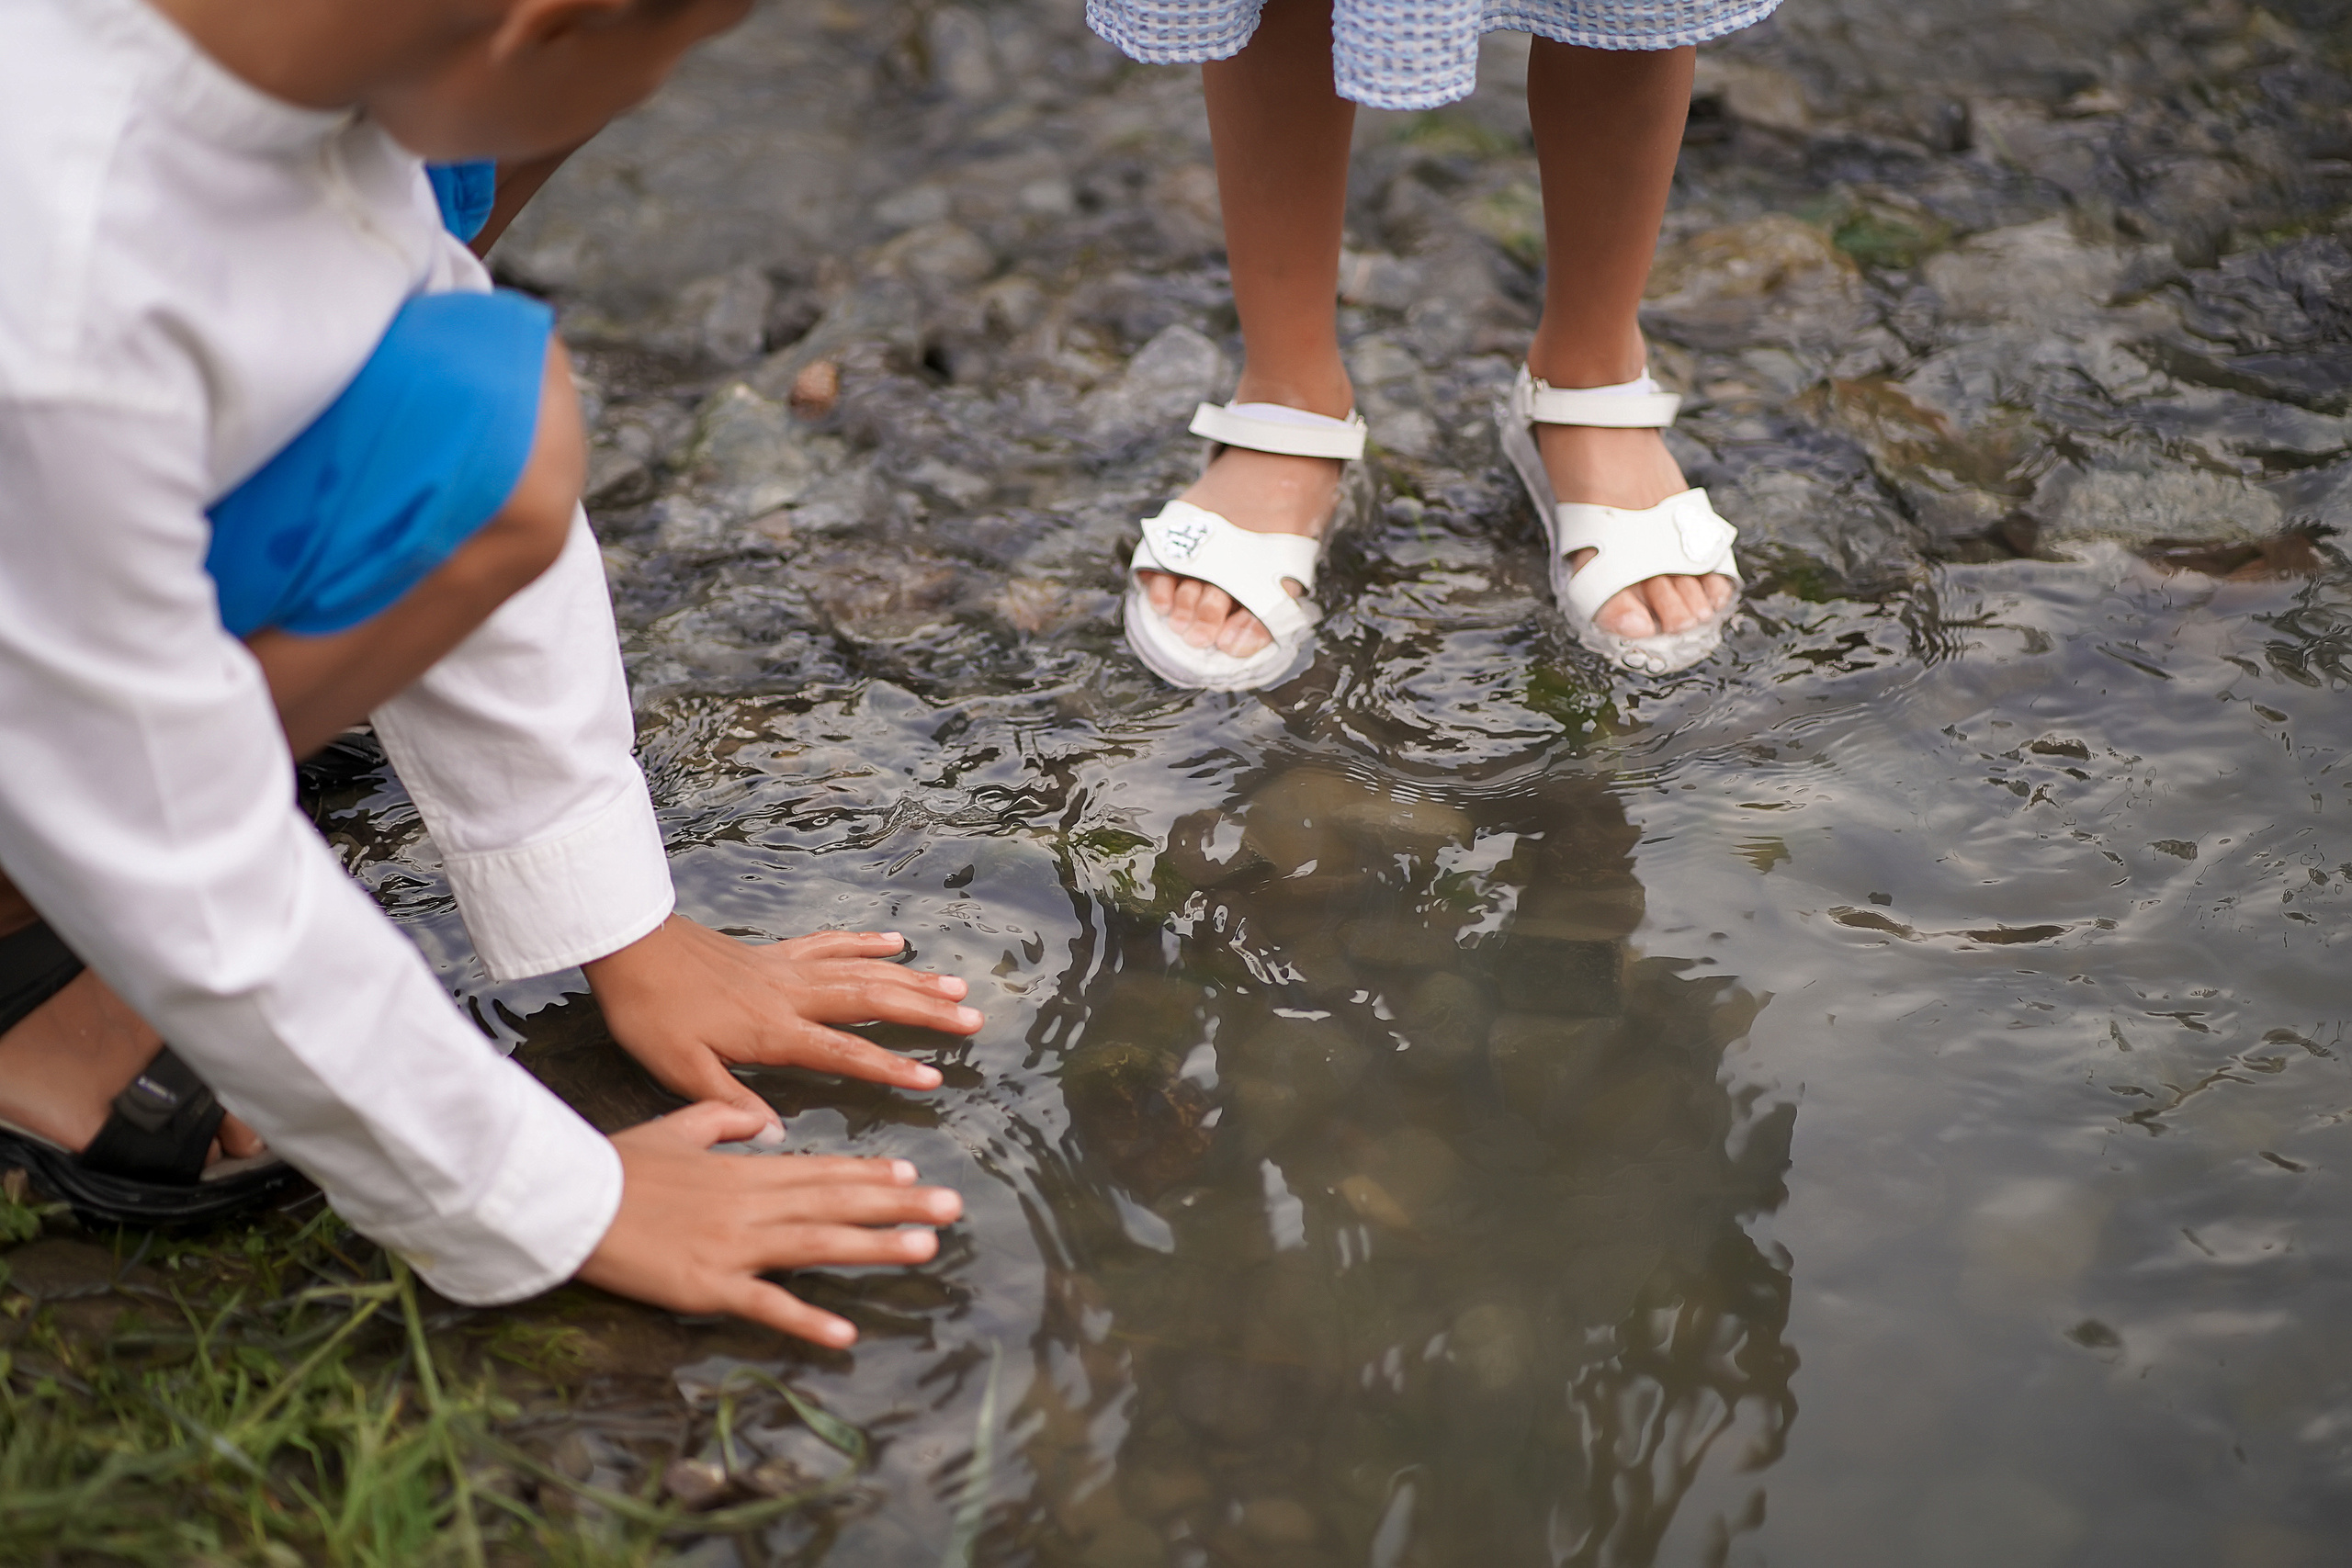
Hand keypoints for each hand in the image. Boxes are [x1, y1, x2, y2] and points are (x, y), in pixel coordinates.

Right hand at [577, 1101, 962, 1345]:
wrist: (568, 1197)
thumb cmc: (618, 1163)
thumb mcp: (677, 1126)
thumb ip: (724, 1121)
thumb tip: (763, 1122)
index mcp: (744, 1170)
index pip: (820, 1171)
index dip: (869, 1174)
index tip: (913, 1174)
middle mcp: (750, 1205)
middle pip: (835, 1204)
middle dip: (897, 1206)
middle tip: (951, 1206)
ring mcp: (733, 1246)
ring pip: (817, 1246)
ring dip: (874, 1248)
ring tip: (925, 1249)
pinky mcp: (707, 1286)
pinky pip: (764, 1306)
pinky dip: (805, 1319)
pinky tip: (844, 1332)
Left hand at [583, 916, 979, 1127]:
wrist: (629, 945)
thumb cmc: (650, 1012)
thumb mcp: (679, 1069)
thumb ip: (730, 1103)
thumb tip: (777, 1137)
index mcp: (772, 1030)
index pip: (844, 1051)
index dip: (890, 1066)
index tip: (934, 1078)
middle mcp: (791, 996)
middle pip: (871, 1002)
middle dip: (925, 1013)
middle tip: (972, 1021)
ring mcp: (786, 969)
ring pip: (861, 971)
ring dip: (911, 980)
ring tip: (955, 987)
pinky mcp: (773, 952)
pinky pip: (829, 944)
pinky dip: (865, 943)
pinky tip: (895, 943)